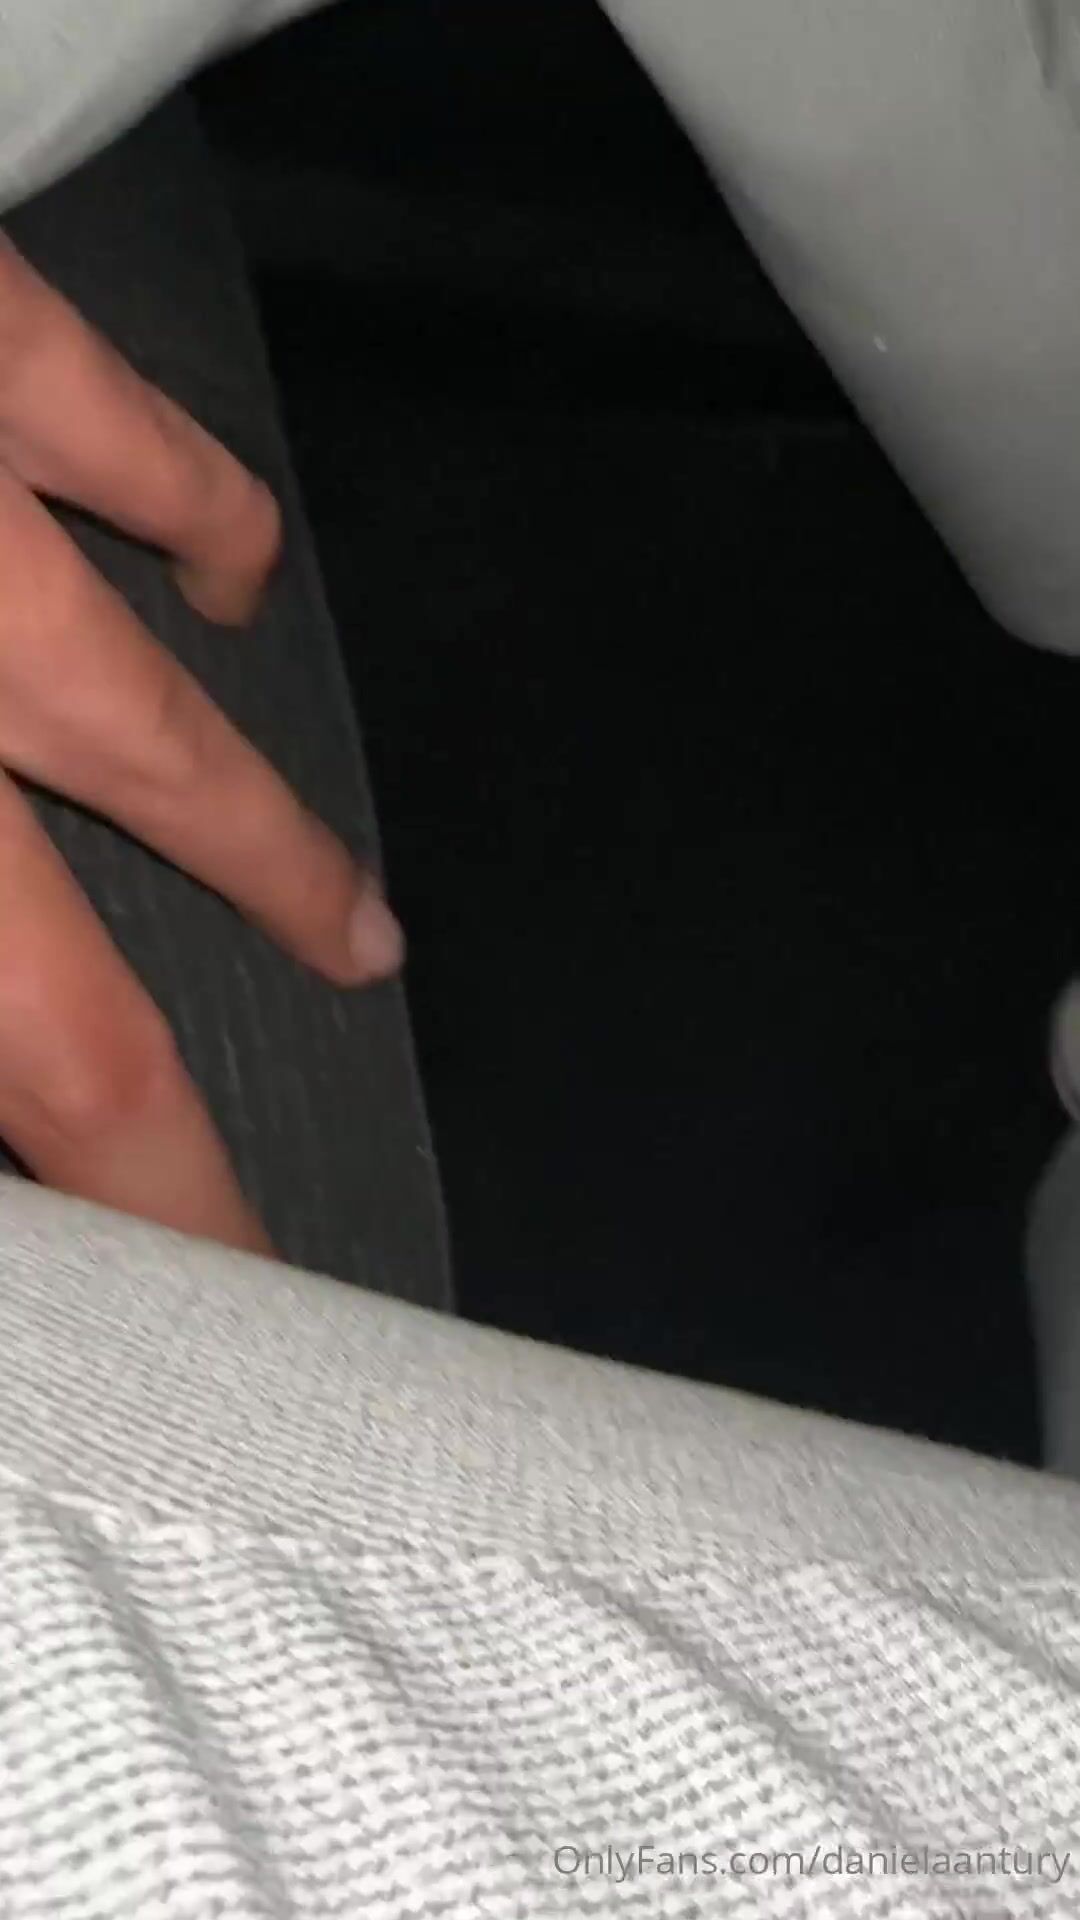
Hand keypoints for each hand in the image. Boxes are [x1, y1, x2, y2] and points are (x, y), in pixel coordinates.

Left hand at [0, 237, 402, 1254]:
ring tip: (350, 926)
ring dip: (264, 858)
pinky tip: (235, 568)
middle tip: (245, 1238)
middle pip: (90, 1007)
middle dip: (166, 1143)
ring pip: (162, 738)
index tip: (201, 1290)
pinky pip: (134, 449)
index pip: (52, 1071)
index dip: (137, 1213)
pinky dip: (211, 530)